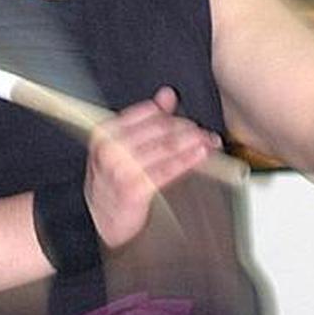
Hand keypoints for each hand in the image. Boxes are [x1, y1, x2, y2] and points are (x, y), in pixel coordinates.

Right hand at [84, 86, 221, 247]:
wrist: (103, 220)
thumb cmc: (113, 181)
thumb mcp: (123, 145)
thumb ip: (146, 119)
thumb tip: (167, 95)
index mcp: (106, 132)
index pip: (148, 113)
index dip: (174, 116)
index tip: (190, 121)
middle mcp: (111, 148)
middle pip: (160, 129)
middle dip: (188, 129)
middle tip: (206, 133)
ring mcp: (122, 168)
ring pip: (167, 147)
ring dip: (193, 142)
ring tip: (210, 142)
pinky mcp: (134, 188)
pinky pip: (168, 169)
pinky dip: (188, 160)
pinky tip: (201, 155)